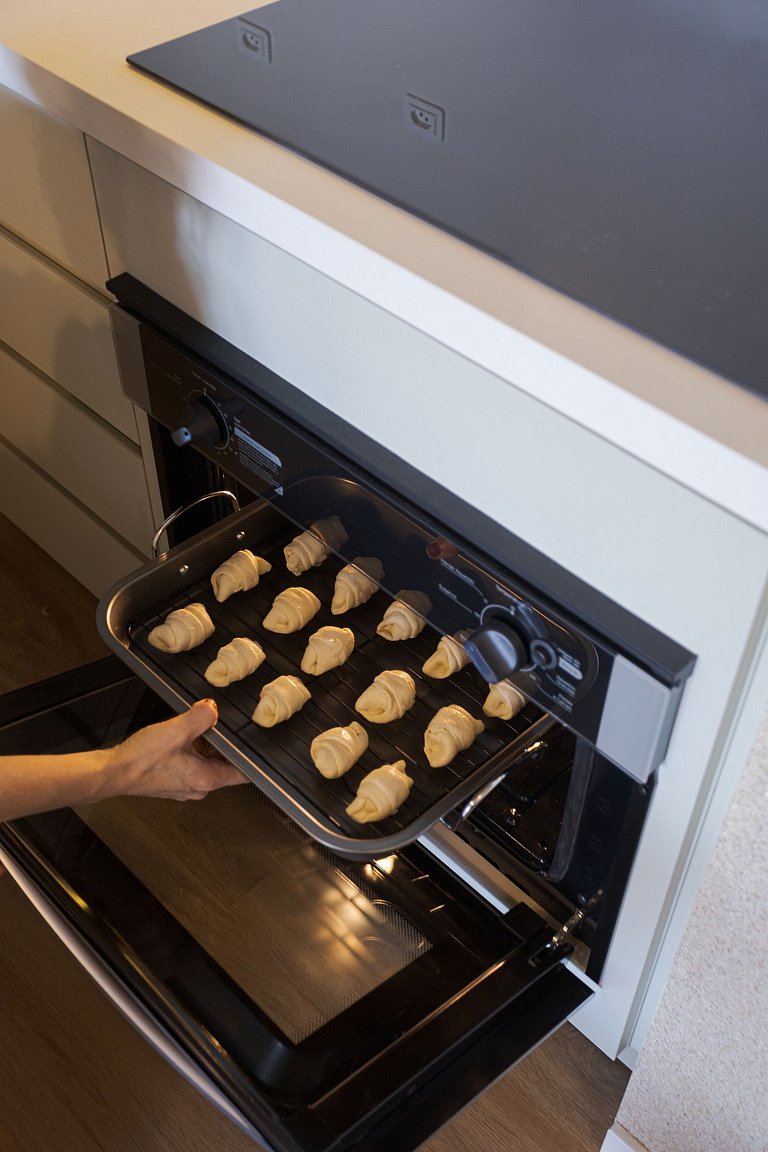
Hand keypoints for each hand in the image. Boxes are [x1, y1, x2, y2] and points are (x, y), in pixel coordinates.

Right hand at [109, 699, 246, 800]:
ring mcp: (183, 786)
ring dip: (202, 745)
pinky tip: (177, 737)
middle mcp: (198, 787)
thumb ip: (201, 716)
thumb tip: (211, 709)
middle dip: (221, 744)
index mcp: (207, 779)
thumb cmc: (142, 760)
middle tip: (214, 726)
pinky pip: (189, 764)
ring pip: (205, 763)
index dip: (250, 758)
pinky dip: (188, 750)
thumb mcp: (177, 730)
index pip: (243, 774)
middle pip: (223, 764)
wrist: (113, 772)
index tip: (253, 745)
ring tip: (191, 729)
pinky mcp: (170, 781)